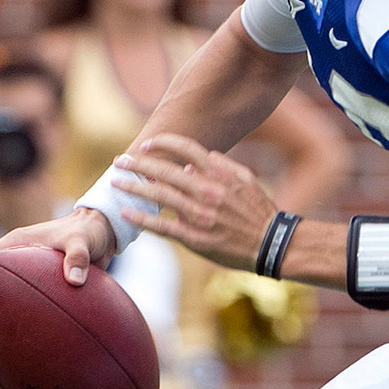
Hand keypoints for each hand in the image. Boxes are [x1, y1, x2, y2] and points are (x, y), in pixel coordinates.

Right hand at [0, 207, 118, 329]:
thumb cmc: (88, 231)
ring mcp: (26, 270)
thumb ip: (78, 257)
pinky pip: (21, 300)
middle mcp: (16, 256)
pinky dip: (14, 316)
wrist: (103, 232)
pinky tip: (13, 335)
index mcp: (17, 242)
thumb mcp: (82, 240)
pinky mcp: (40, 282)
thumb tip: (74, 282)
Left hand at [109, 132, 281, 269]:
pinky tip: (126, 212)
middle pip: (164, 170)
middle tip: (120, 162)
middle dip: (137, 164)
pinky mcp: (195, 237)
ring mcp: (200, 215)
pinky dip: (142, 218)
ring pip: (159, 195)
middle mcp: (207, 191)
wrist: (272, 244)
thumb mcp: (248, 181)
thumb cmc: (259, 212)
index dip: (162, 144)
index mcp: (220, 175)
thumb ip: (223, 166)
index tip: (146, 146)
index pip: (186, 149)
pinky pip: (162, 225)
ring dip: (133, 187)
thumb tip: (194, 161)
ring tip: (116, 183)